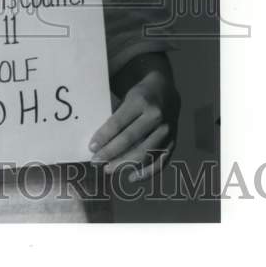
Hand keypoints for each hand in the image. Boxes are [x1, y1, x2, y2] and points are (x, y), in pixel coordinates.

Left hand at [88, 54, 179, 180]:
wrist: (167, 89)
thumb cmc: (140, 94)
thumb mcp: (127, 97)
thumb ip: (117, 116)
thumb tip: (99, 141)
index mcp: (140, 101)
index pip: (118, 123)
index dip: (103, 137)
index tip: (91, 148)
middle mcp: (156, 115)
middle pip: (130, 139)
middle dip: (110, 153)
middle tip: (95, 162)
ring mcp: (167, 130)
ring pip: (144, 153)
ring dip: (124, 164)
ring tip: (108, 169)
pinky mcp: (174, 141)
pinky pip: (161, 161)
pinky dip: (146, 172)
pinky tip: (131, 177)